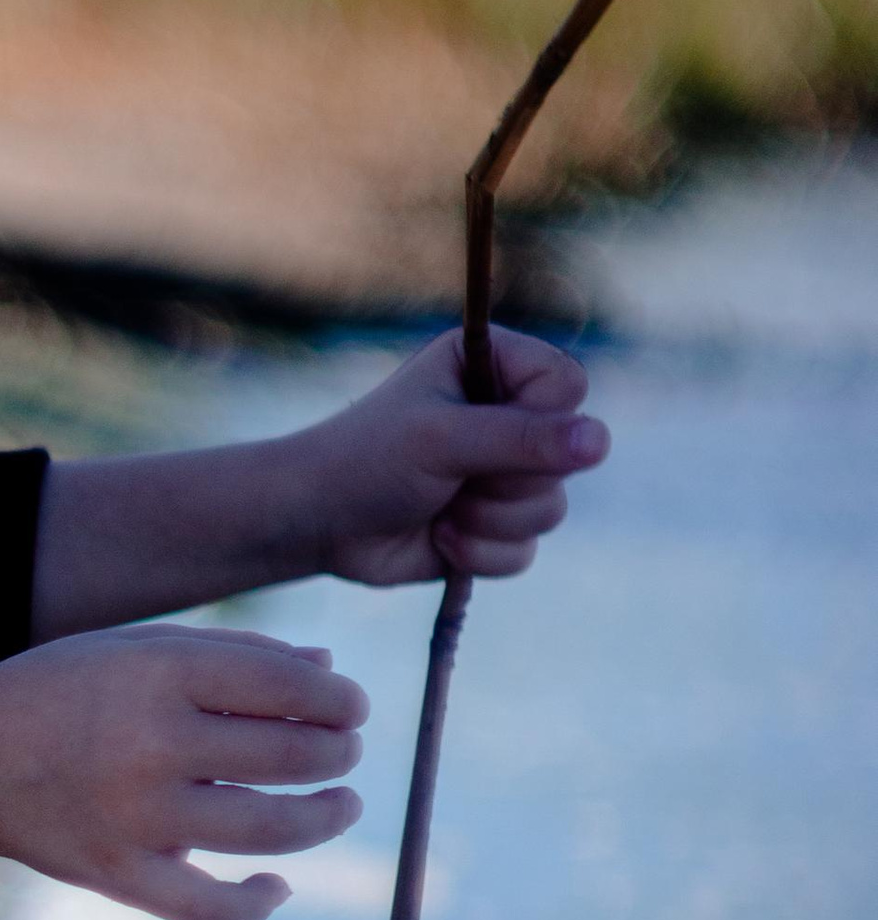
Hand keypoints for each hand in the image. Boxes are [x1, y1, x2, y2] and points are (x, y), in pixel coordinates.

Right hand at [0, 624, 366, 919]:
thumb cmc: (65, 692)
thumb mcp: (139, 649)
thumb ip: (235, 656)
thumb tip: (329, 676)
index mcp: (158, 673)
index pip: (286, 688)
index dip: (339, 701)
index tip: (353, 709)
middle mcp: (149, 742)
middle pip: (288, 758)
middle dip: (336, 755)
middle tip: (343, 753)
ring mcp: (134, 816)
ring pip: (269, 830)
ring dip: (323, 818)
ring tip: (340, 803)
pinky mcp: (118, 875)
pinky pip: (210, 908)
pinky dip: (256, 903)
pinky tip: (277, 885)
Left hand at [301, 326, 607, 586]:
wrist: (319, 524)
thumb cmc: (366, 462)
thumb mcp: (442, 439)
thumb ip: (522, 438)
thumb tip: (600, 442)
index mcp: (493, 365)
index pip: (568, 386)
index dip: (542, 419)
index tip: (484, 430)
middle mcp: (506, 414)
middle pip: (568, 457)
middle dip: (505, 482)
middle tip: (450, 477)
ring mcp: (504, 473)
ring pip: (551, 510)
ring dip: (489, 522)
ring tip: (441, 509)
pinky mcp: (495, 526)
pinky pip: (526, 551)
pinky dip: (481, 554)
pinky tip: (440, 539)